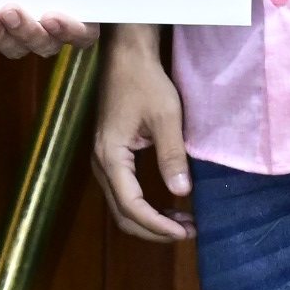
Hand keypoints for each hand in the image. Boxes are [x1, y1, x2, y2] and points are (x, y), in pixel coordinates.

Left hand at [0, 7, 98, 61]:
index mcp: (81, 15)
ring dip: (1, 35)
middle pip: (45, 43)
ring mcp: (28, 34)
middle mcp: (56, 31)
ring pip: (17, 47)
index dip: (68, 30)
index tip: (51, 17)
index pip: (83, 33)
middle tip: (10, 11)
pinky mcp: (4, 31)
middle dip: (26, 30)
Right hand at [92, 24, 192, 243]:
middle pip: (123, 213)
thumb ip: (172, 154)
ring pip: (122, 206)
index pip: (131, 205)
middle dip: (154, 229)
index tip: (184, 232)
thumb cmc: (145, 81)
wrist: (125, 56)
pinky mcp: (111, 156)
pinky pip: (124, 192)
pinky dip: (145, 207)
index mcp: (111, 155)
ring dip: (150, 220)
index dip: (157, 224)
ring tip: (183, 224)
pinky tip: (169, 206)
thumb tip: (181, 191)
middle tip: (187, 232)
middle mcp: (101, 163)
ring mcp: (104, 160)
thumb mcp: (166, 116)